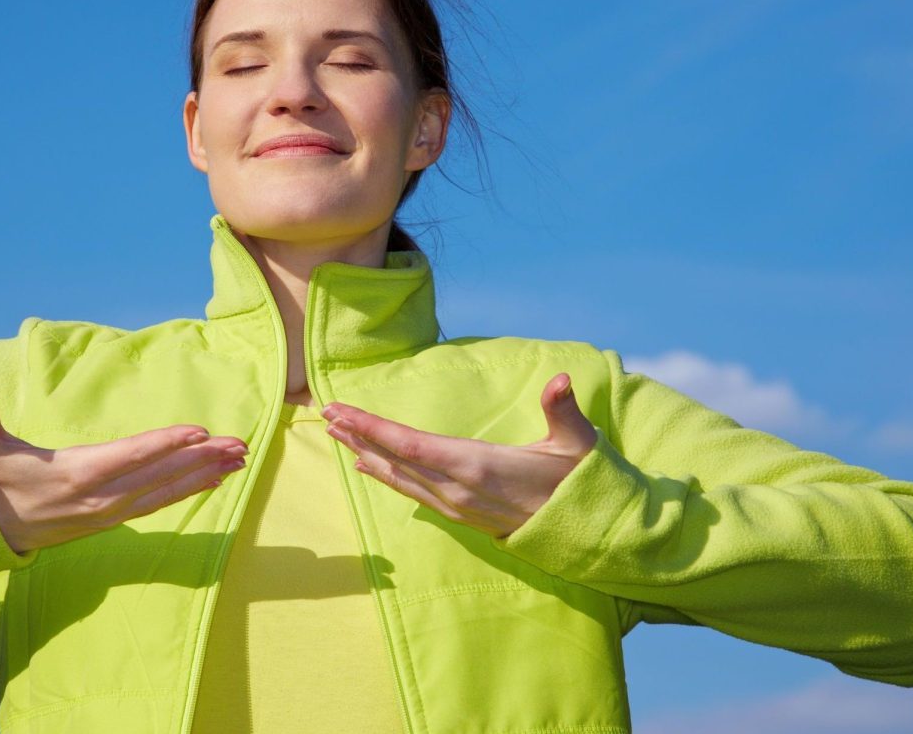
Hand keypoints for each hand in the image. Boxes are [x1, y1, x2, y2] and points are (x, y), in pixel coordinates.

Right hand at [0, 380, 248, 553]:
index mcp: (75, 473)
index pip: (130, 455)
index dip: (166, 443)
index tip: (200, 432)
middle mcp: (99, 496)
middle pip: (160, 475)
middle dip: (203, 459)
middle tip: (241, 444)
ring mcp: (109, 511)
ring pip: (166, 492)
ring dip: (205, 475)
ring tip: (240, 460)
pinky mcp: (113, 519)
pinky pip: (159, 504)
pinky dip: (188, 491)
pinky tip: (214, 481)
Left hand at [322, 372, 597, 538]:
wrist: (586, 533)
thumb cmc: (579, 481)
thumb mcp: (577, 443)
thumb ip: (563, 409)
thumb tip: (561, 379)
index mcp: (477, 465)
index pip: (411, 444)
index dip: (372, 428)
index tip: (341, 411)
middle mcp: (458, 488)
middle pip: (396, 459)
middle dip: (359, 436)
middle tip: (326, 414)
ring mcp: (457, 505)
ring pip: (400, 478)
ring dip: (366, 454)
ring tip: (337, 435)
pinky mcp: (460, 514)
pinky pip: (412, 492)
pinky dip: (387, 475)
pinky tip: (369, 465)